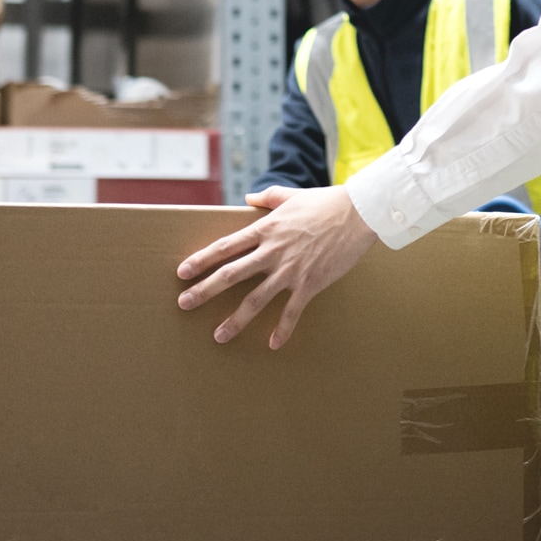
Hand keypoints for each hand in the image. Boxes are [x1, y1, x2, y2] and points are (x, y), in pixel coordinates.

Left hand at [175, 184, 378, 348]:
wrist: (358, 213)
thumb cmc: (325, 202)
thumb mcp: (292, 196)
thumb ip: (268, 197)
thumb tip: (249, 197)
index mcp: (265, 229)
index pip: (225, 247)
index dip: (202, 260)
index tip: (182, 272)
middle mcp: (272, 252)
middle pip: (231, 274)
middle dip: (204, 291)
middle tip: (184, 304)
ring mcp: (290, 270)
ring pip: (255, 300)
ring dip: (235, 320)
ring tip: (218, 336)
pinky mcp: (309, 284)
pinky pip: (291, 312)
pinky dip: (282, 329)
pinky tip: (273, 344)